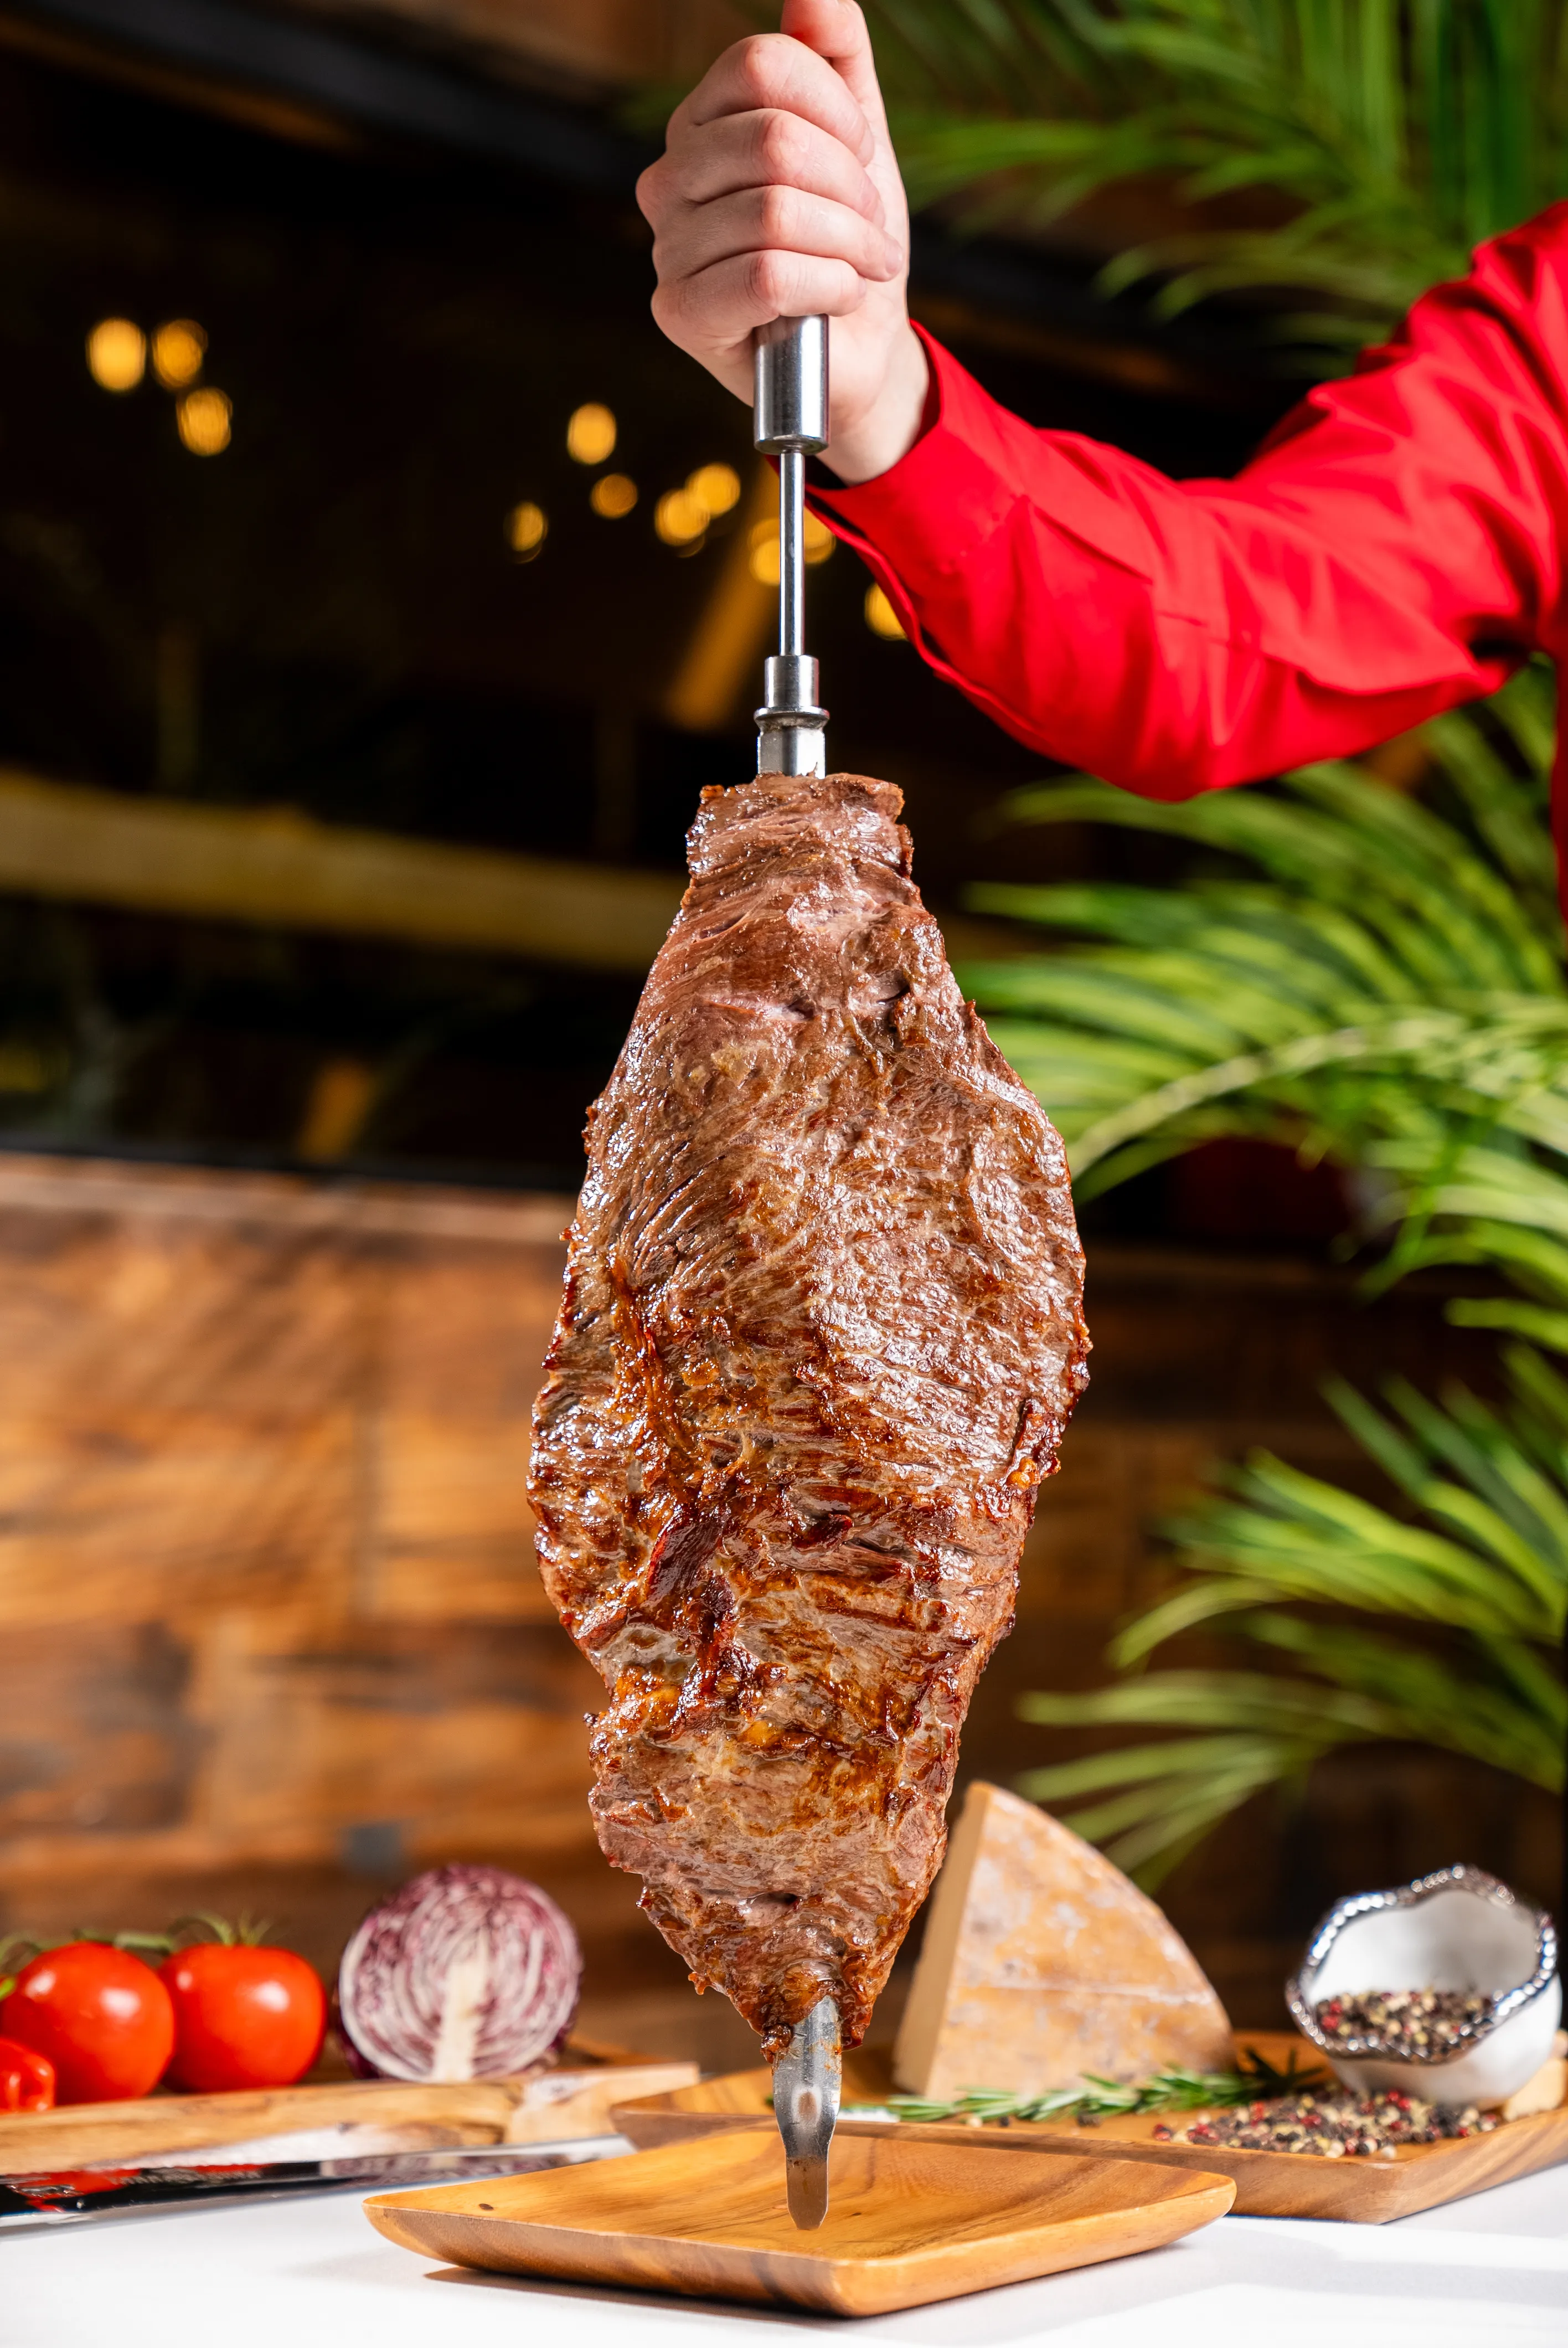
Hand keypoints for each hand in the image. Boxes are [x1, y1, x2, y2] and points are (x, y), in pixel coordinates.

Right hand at [636, 1, 928, 483]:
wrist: (860, 350)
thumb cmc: (849, 245)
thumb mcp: (857, 141)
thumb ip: (835, 59)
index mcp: (702, 124)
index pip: (762, 66)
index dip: (836, 109)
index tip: (861, 155)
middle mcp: (670, 178)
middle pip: (773, 138)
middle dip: (849, 187)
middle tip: (871, 226)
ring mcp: (668, 247)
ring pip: (774, 211)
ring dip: (847, 243)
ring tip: (864, 266)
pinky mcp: (680, 312)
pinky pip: (765, 274)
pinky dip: (827, 285)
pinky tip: (838, 297)